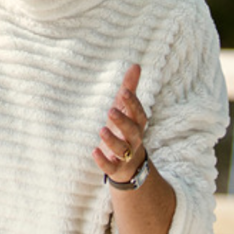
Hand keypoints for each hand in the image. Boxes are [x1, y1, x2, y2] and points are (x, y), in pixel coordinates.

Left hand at [92, 62, 147, 183]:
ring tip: (101, 129)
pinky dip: (103, 161)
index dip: (133, 103)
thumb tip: (136, 65)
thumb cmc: (125, 129)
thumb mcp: (126, 109)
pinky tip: (94, 152)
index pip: (139, 113)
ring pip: (122, 150)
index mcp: (137, 124)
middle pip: (133, 131)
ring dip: (113, 140)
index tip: (124, 91)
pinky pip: (111, 167)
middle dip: (123, 121)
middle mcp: (134, 140)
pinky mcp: (116, 168)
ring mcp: (126, 156)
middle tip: (111, 110)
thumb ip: (130, 89)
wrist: (130, 164)